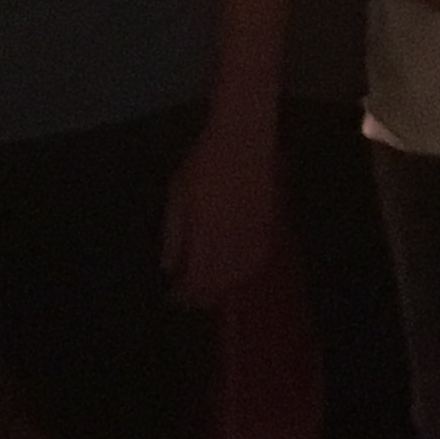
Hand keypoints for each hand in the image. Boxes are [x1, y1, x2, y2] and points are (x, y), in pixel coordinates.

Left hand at [164, 112, 278, 308]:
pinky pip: (255, 265)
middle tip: (186, 298)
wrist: (244, 141)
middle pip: (218, 286)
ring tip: (207, 290)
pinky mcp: (269, 230)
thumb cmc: (204, 163)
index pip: (195, 281)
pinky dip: (242, 276)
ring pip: (239, 280)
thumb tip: (170, 269)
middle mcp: (232, 244)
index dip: (183, 295)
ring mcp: (254, 238)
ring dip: (222, 290)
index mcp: (207, 236)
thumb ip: (174, 235)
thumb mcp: (178, 194)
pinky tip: (232, 275)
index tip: (172, 297)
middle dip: (200, 297)